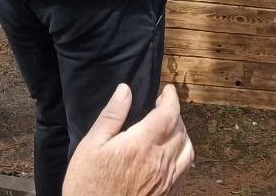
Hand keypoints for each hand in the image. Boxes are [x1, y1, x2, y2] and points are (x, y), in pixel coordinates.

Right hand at [63, 84, 193, 195]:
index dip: (171, 98)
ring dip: (183, 134)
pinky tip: (170, 154)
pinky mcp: (167, 195)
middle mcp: (160, 162)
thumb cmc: (87, 185)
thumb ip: (111, 116)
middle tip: (162, 107)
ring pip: (188, 150)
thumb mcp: (91, 146)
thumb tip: (125, 90)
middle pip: (181, 130)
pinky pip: (184, 170)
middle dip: (175, 114)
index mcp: (141, 145)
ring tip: (169, 128)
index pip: (169, 114)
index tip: (166, 91)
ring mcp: (166, 181)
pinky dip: (183, 154)